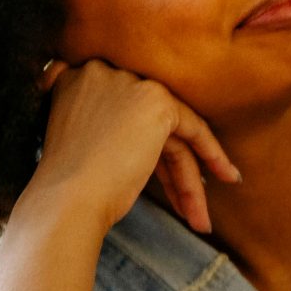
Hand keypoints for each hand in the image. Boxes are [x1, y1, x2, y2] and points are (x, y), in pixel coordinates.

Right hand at [20, 60, 239, 236]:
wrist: (64, 198)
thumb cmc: (65, 185)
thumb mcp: (80, 141)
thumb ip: (106, 125)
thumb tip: (153, 140)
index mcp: (73, 79)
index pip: (123, 111)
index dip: (145, 144)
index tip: (157, 169)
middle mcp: (100, 71)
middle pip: (150, 123)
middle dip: (171, 166)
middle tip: (187, 203)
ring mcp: (128, 83)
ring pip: (170, 133)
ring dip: (188, 178)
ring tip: (200, 218)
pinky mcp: (155, 101)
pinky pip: (194, 129)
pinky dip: (213, 155)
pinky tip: (227, 177)